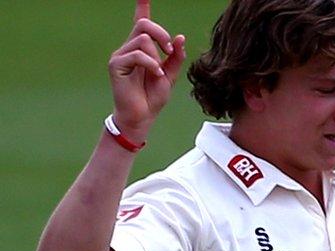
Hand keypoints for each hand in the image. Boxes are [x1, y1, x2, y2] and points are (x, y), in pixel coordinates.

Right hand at [108, 0, 185, 140]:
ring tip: (159, 71)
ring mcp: (121, 55)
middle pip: (144, 24)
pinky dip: (150, 64)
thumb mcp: (171, 75)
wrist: (143, 116)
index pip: (141, 21)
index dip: (142, 6)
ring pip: (142, 39)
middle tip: (169, 51)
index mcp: (142, 48)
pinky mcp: (116, 65)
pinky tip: (155, 75)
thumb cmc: (153, 97)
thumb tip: (180, 37)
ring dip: (157, 55)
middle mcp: (129, 48)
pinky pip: (137, 54)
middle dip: (161, 34)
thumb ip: (175, 56)